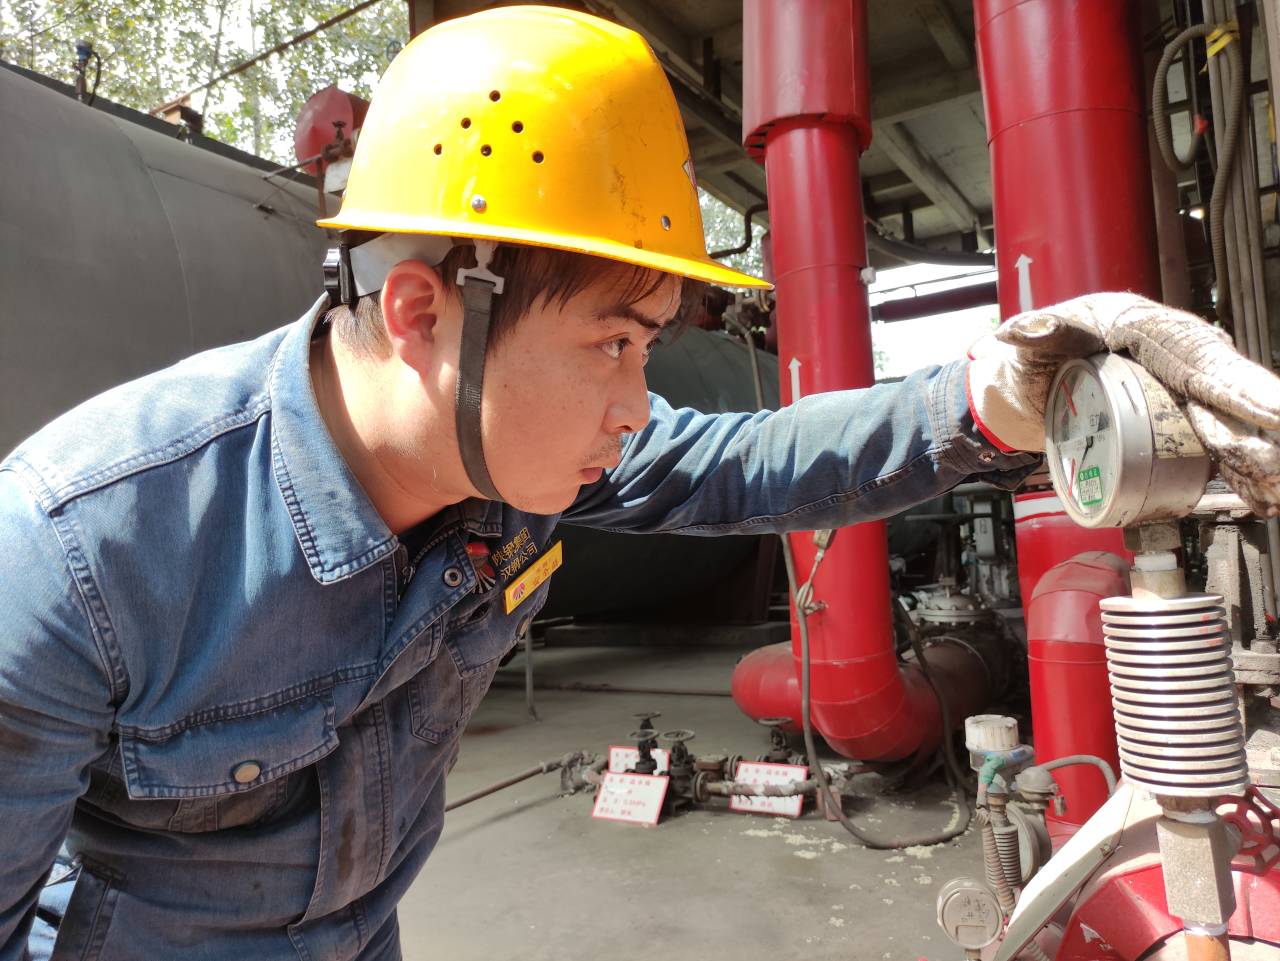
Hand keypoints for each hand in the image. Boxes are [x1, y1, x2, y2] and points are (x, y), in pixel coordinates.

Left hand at [966, 292, 1279, 516]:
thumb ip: (1032, 335)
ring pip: (1223, 416)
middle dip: (1260, 419)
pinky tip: (1261, 492)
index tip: (1268, 411)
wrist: (1023, 391)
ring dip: (1255, 450)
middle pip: (1221, 385)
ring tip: (1273, 486)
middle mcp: (1168, 350)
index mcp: (1140, 325)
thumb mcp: (1027, 345)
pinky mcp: (1173, 413)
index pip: (1192, 353)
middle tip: (1277, 457)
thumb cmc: (1029, 362)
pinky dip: (1237, 464)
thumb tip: (1028, 329)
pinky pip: (1211, 438)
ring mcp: (1174, 382)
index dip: (1232, 383)